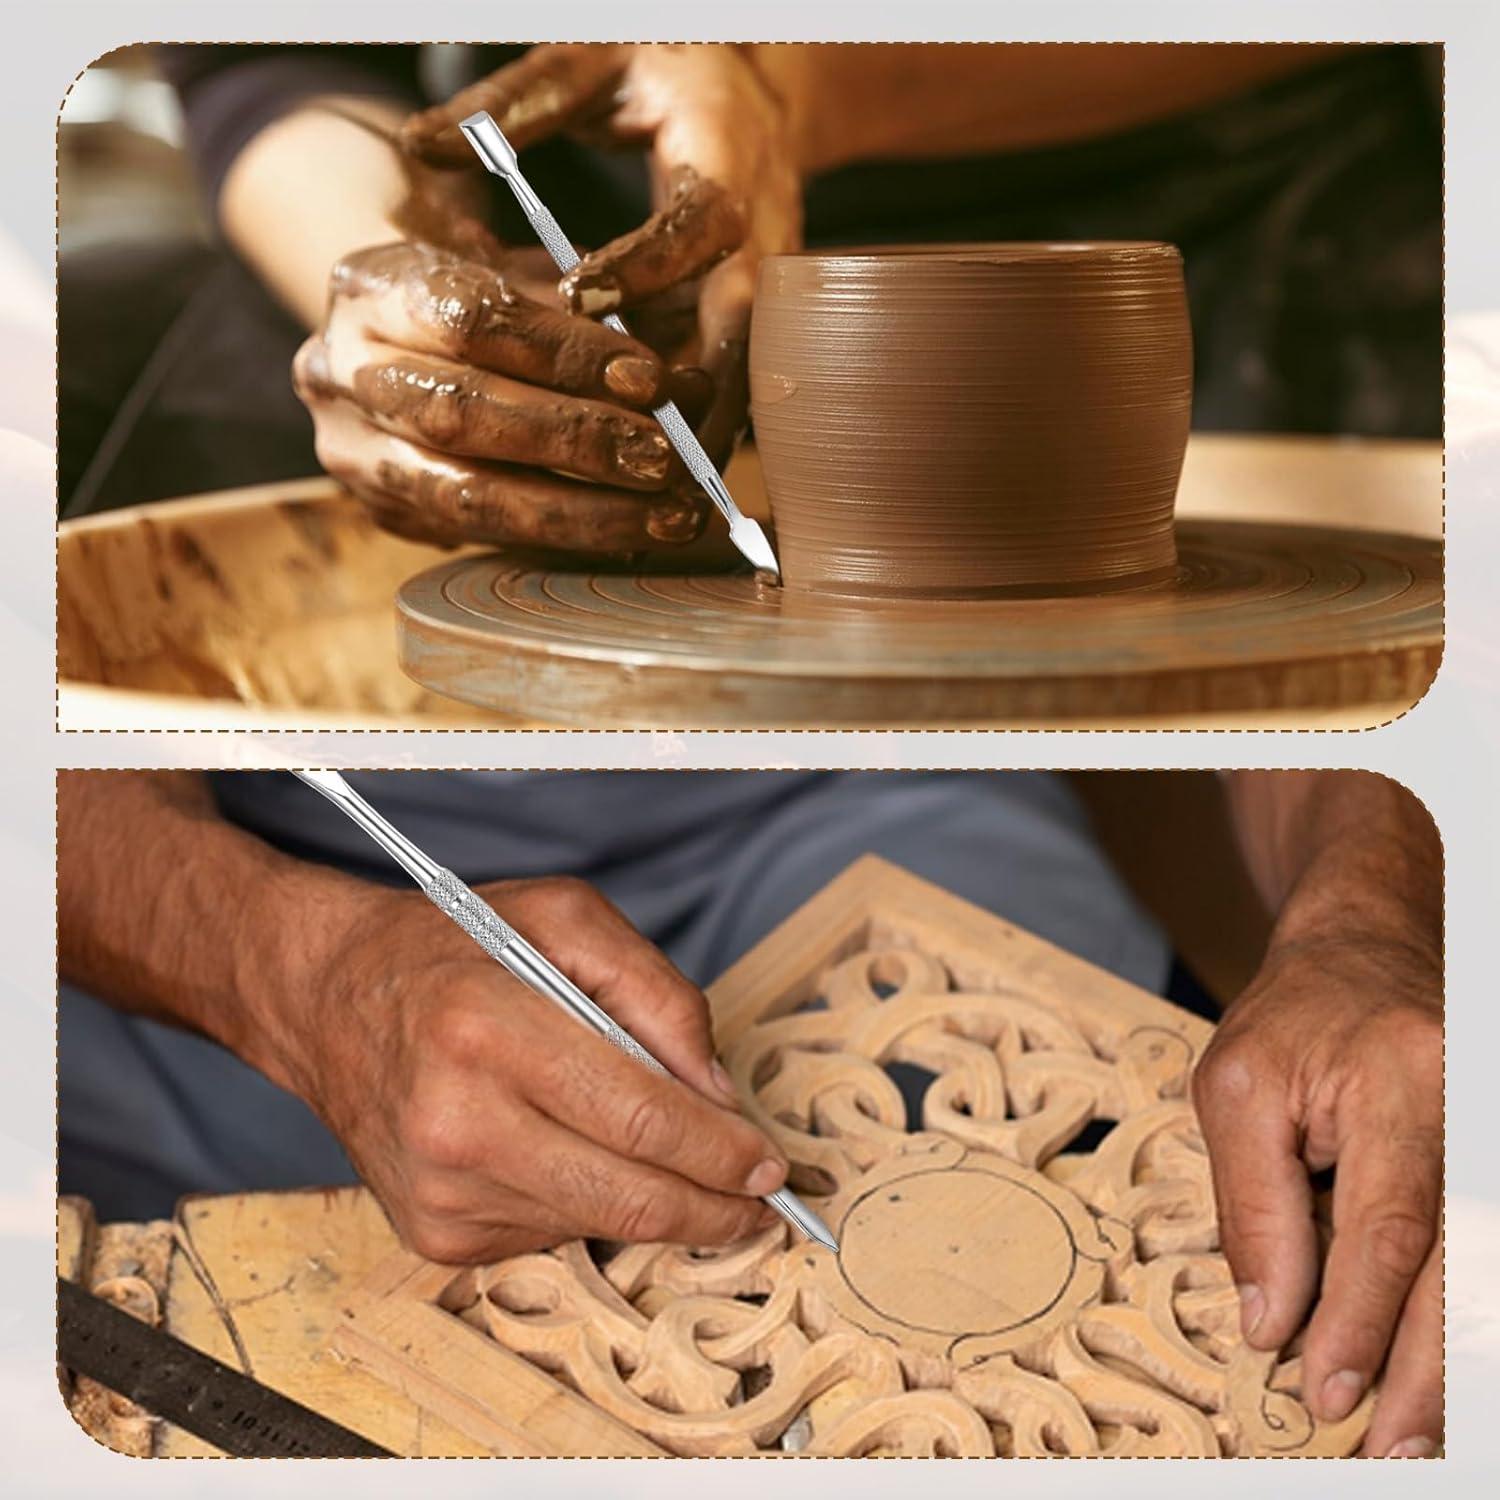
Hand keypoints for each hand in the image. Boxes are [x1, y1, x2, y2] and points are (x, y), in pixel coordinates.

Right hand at [277, 875, 786, 1262]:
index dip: (720, 1150)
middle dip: (713, 1205)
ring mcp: (439, 1189)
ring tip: (681, 1169)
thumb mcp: (564, 918)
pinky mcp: (431, 1233)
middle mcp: (454, 1120)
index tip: (769, 1164)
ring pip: (596, 1222)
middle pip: (627, 1193)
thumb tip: (718, 1094)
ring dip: (655, 1204)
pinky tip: (577, 1155)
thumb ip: (656, 992)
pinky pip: (549, 1233)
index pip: (639, 1114)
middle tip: (761, 1202)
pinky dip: (588, 1203)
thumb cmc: (454, 947)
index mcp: (487, 1027)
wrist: (328, 998)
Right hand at [292, 234, 711, 552]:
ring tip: (666, 518)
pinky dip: (561, 542)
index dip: (565, 353)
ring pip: (465, 495)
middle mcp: (339, 369)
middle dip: (575, 441)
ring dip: (580, 513)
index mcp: (370, 284)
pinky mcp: (382, 510)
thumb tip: (682, 389)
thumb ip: (589, 317)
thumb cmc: (482, 294)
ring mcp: (351, 450)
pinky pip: (478, 539)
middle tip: (666, 461)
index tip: (651, 379)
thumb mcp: (521, 271)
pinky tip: (629, 541)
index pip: (470, 318)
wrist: (395, 340)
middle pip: (461, 413)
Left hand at [402, 42, 803, 467]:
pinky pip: (729, 384)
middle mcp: (761, 231)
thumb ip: (511, 104)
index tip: (577, 296)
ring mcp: (766, 285)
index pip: (697, 220)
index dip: (644, 264)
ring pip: (740, 375)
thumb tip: (417, 144)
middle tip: (625, 447)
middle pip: (738, 326)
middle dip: (686, 396)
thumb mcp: (591, 61)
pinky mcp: (755, 319)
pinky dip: (694, 431)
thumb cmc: (664, 69)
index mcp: (724, 156)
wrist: (758, 88)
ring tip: (643, 494)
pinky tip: (653, 485)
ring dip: (696, 434)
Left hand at [1191, 935, 1441, 1456]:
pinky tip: (1440, 1375)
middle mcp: (1467, 1112)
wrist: (1366, 951)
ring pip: (1483, 1273)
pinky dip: (1461, 1318)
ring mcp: (1490, 1134)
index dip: (1358, 1320)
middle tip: (1387, 1449)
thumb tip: (1270, 1320)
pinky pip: (1482, 1252)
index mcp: (1399, 1085)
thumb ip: (1254, 1204)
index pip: (1389, 1227)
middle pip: (1461, 1268)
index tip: (1324, 1390)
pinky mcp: (1489, 1157)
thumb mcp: (1235, 1090)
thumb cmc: (1291, 1018)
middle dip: (1425, 1372)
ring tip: (1417, 1440)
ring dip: (1454, 1365)